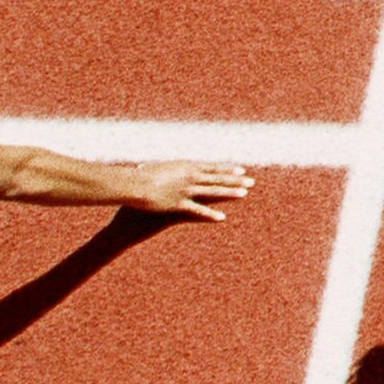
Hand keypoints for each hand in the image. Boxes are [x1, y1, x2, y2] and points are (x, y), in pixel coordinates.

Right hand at [122, 162, 253, 220]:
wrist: (131, 185)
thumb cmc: (140, 177)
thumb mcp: (157, 170)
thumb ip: (169, 169)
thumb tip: (174, 166)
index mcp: (185, 166)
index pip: (211, 167)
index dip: (227, 169)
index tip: (241, 170)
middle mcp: (188, 176)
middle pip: (216, 178)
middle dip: (235, 180)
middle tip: (251, 181)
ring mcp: (184, 190)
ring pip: (211, 192)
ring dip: (228, 193)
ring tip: (244, 195)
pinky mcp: (177, 204)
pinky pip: (196, 210)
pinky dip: (209, 214)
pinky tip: (222, 217)